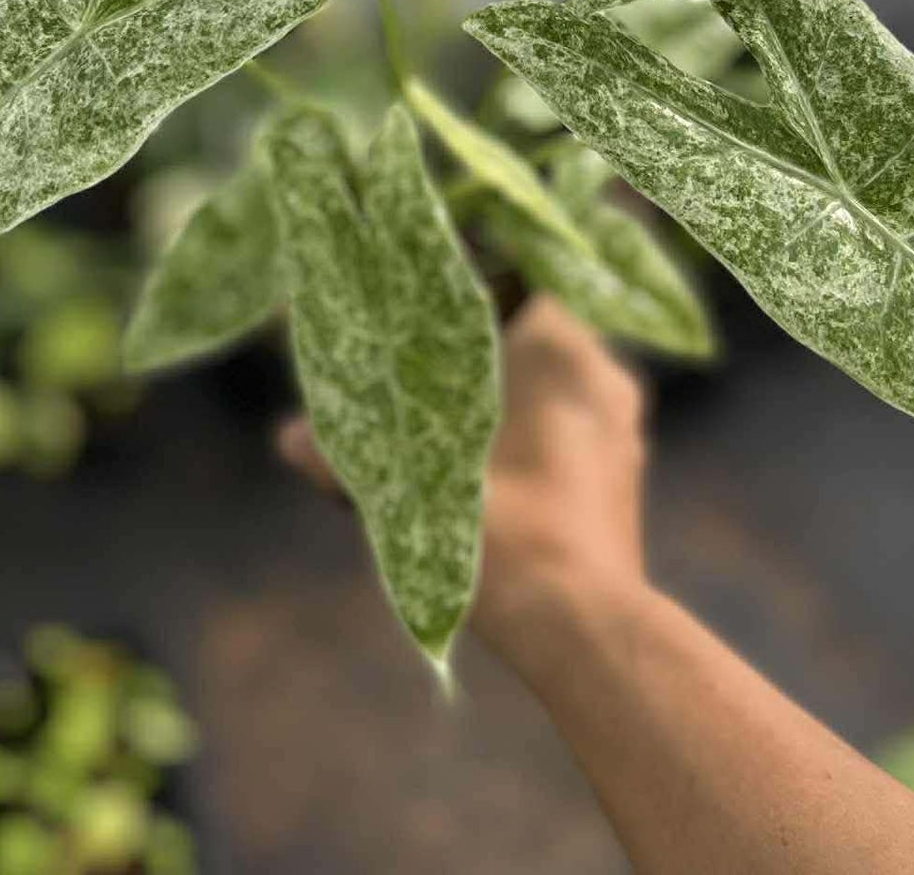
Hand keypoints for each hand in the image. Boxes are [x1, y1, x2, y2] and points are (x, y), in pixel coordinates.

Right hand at [277, 294, 649, 672]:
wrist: (586, 630)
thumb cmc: (506, 539)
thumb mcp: (417, 492)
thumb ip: (351, 455)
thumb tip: (288, 436)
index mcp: (563, 349)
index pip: (514, 282)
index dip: (464, 297)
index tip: (422, 317)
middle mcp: (603, 373)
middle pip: (529, 338)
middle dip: (476, 357)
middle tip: (424, 375)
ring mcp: (622, 428)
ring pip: (551, 388)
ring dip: (504, 400)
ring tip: (452, 425)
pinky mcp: (625, 475)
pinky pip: (571, 430)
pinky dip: (531, 437)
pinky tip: (490, 469)